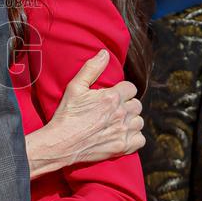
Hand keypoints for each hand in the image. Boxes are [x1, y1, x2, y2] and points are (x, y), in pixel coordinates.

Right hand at [25, 50, 144, 178]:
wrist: (61, 143)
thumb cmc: (66, 114)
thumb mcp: (75, 87)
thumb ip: (91, 68)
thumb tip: (104, 53)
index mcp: (112, 97)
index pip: (131, 88)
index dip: (123, 90)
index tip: (114, 95)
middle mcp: (120, 113)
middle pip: (136, 104)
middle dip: (127, 105)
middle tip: (114, 109)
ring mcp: (122, 131)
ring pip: (139, 121)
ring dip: (131, 121)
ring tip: (118, 122)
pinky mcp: (122, 147)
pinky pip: (140, 140)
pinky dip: (134, 137)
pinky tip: (123, 135)